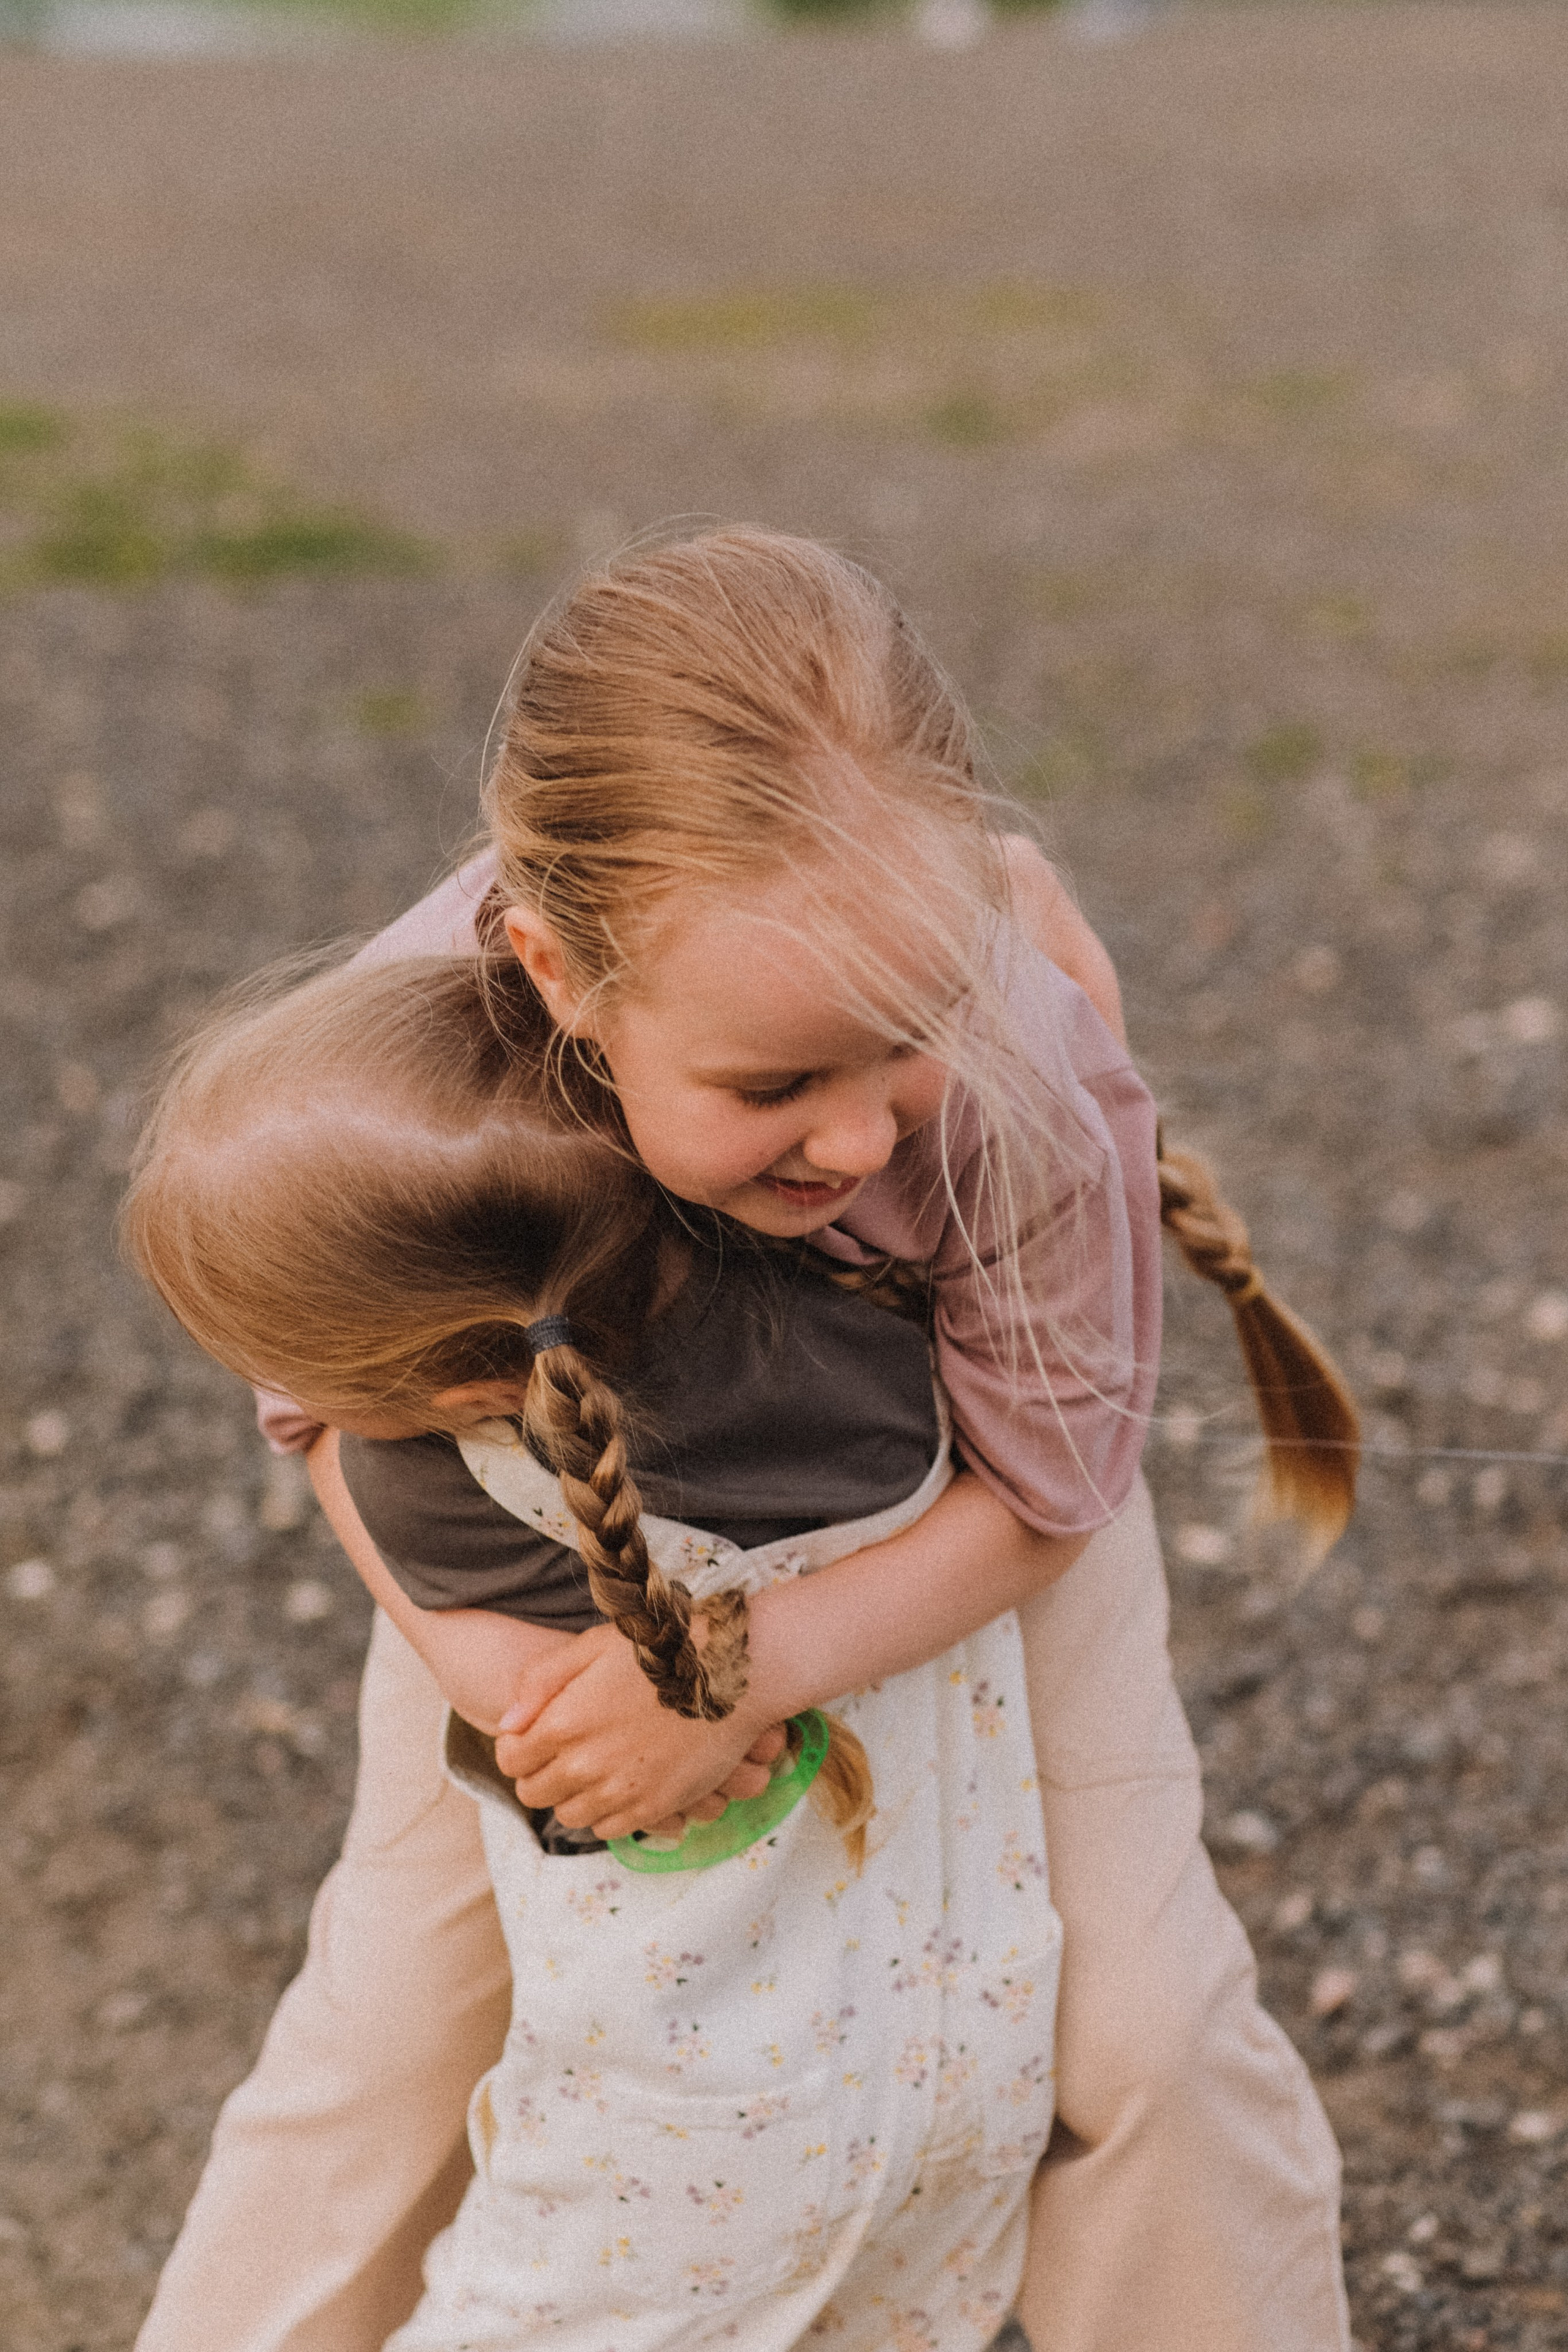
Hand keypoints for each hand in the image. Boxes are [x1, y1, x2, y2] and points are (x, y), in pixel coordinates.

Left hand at [494, 1624, 777, 1839]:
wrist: (732, 1674)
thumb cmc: (661, 1652)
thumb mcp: (592, 1646)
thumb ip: (541, 1681)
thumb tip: (507, 1724)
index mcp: (563, 1722)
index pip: (511, 1760)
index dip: (517, 1749)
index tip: (533, 1737)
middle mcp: (584, 1765)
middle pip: (535, 1793)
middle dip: (541, 1774)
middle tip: (563, 1752)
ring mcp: (620, 1792)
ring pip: (570, 1815)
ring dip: (573, 1795)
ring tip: (595, 1766)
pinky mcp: (652, 1808)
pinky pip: (608, 1829)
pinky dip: (607, 1812)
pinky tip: (622, 1782)